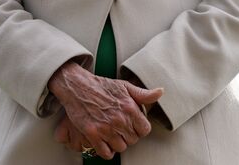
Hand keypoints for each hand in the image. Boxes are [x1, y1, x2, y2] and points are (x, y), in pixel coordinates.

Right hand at [48, 62, 162, 158]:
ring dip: (118, 143)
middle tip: (122, 129)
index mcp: (130, 108)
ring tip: (113, 135)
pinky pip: (105, 153)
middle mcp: (119, 119)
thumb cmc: (102, 86)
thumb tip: (160, 92)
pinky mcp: (92, 134)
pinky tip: (105, 143)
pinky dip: (106, 151)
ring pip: (121, 148)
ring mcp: (105, 128)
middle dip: (129, 136)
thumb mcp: (125, 86)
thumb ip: (143, 94)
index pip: (145, 130)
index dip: (140, 129)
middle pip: (133, 140)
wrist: (79, 87)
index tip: (134, 126)